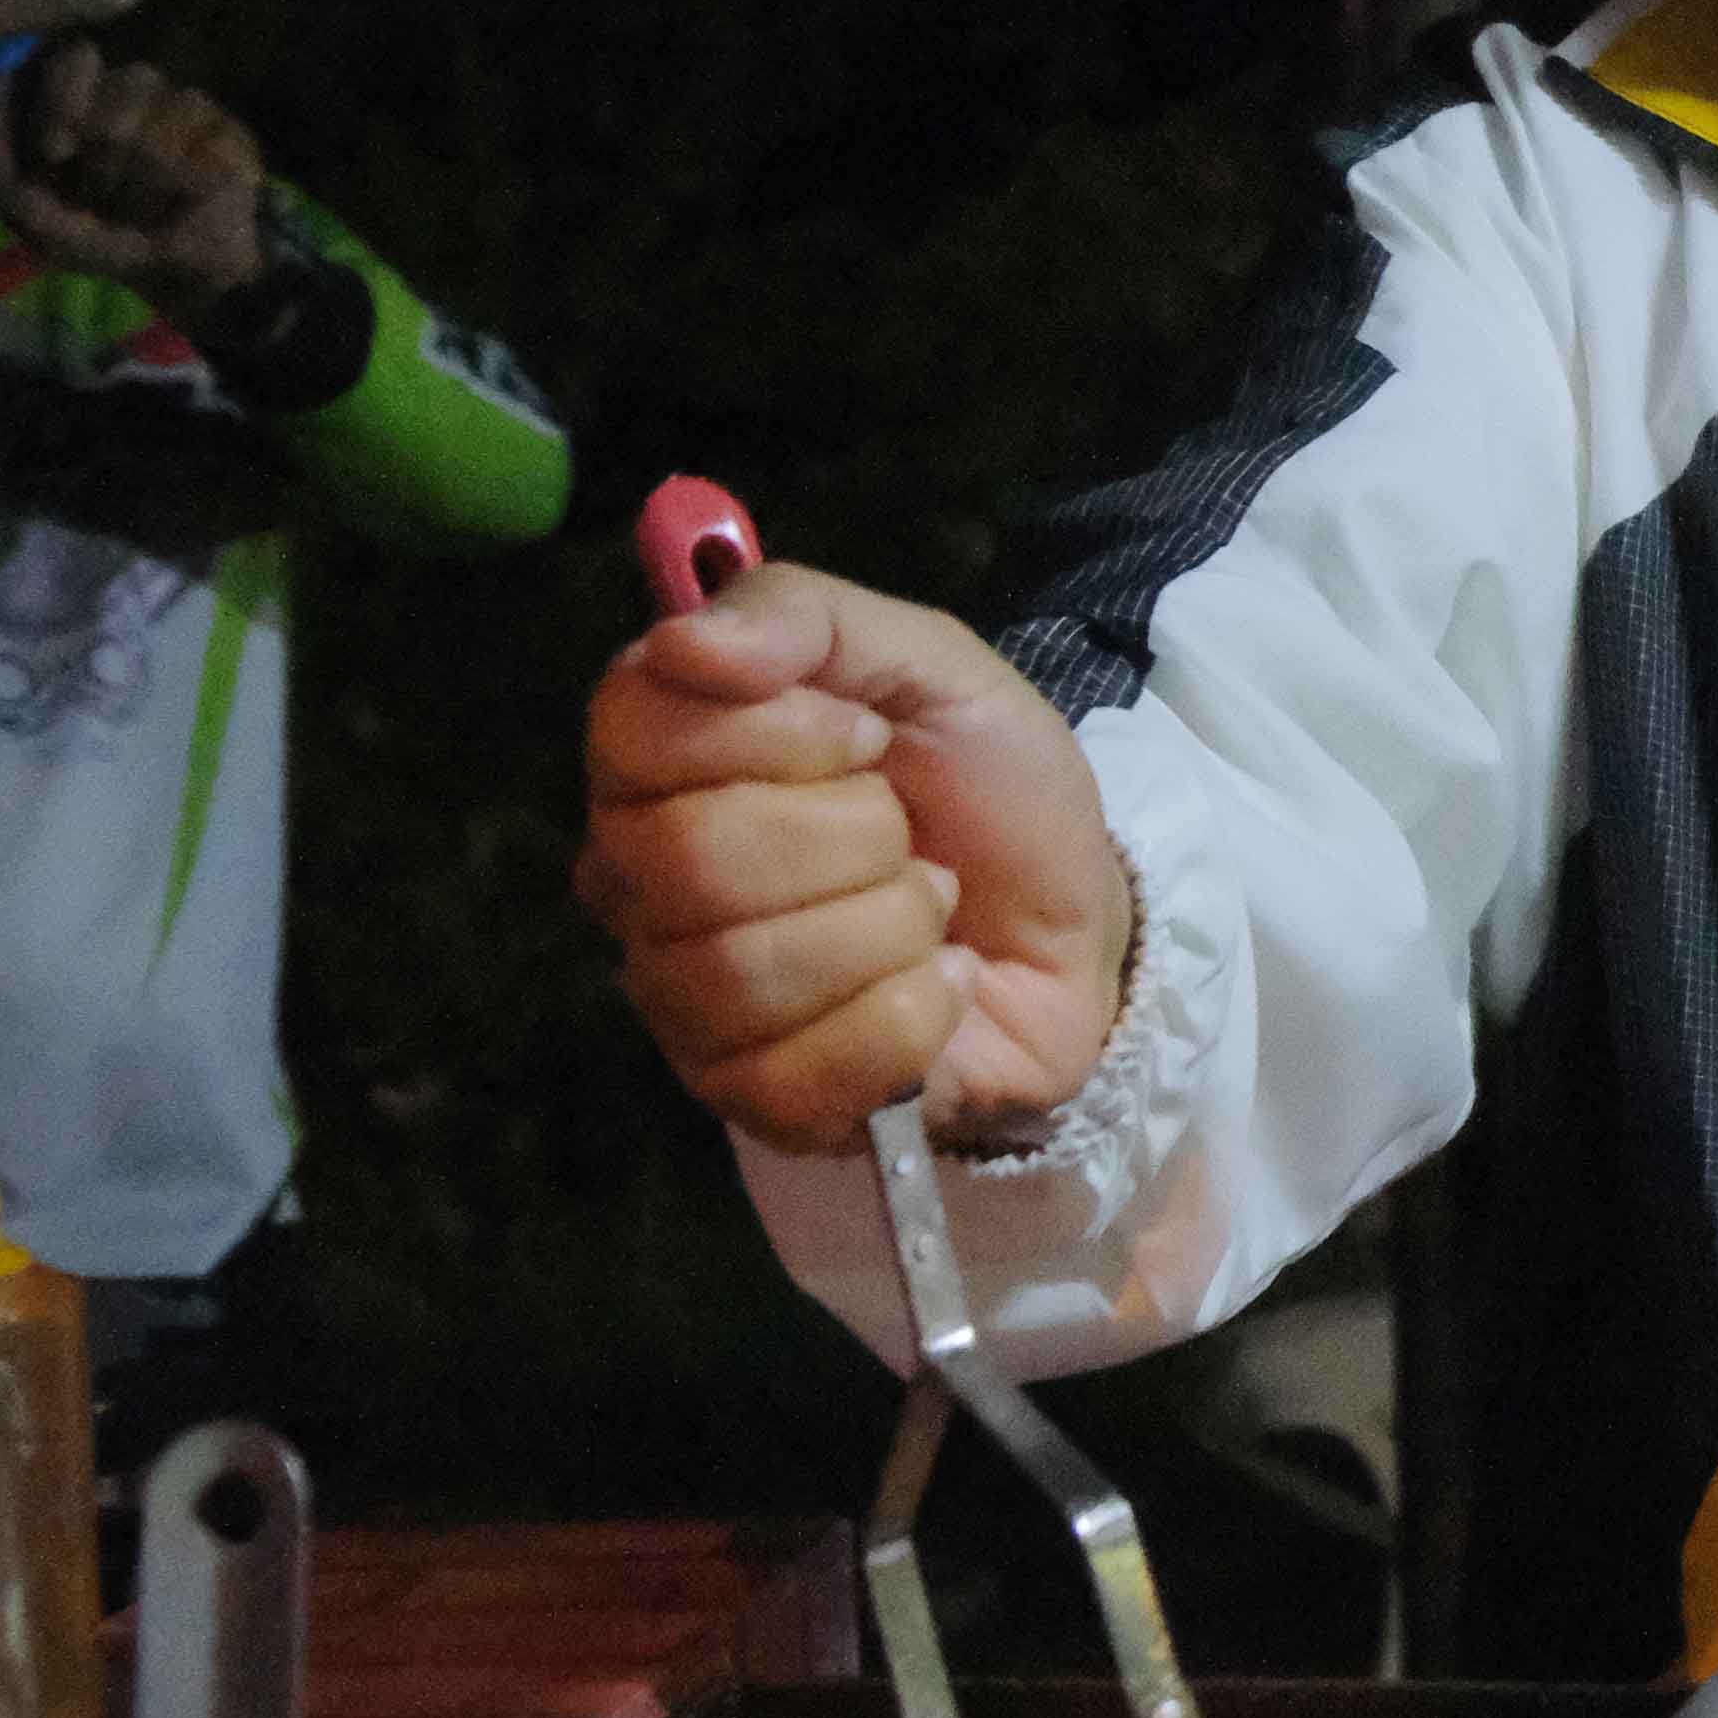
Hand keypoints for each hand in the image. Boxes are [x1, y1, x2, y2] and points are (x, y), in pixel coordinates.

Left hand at [0, 44, 270, 309]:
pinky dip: (180, 181)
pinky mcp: (225, 130)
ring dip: (143, 177)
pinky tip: (180, 202)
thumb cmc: (100, 240)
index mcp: (88, 100)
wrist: (174, 275)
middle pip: (123, 86)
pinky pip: (200, 135)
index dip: (67, 104)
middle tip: (103, 199)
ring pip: (161, 112)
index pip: (78, 59)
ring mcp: (184, 107)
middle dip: (106, 158)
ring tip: (142, 209)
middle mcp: (136, 92)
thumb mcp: (27, 207)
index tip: (56, 155)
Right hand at [577, 561, 1134, 1145]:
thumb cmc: (986, 791)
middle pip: (691, 857)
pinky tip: (939, 990)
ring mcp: (686, 1002)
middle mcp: (641, 883)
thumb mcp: (933, 663)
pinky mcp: (755, 1100)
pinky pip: (800, 1072)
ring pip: (744, 969)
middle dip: (855, 834)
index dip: (773, 729)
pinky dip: (912, 1018)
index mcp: (662, 761)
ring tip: (929, 909)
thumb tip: (682, 641)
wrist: (1083, 919)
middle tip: (907, 833)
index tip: (868, 735)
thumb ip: (806, 616)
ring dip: (892, 926)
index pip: (634, 730)